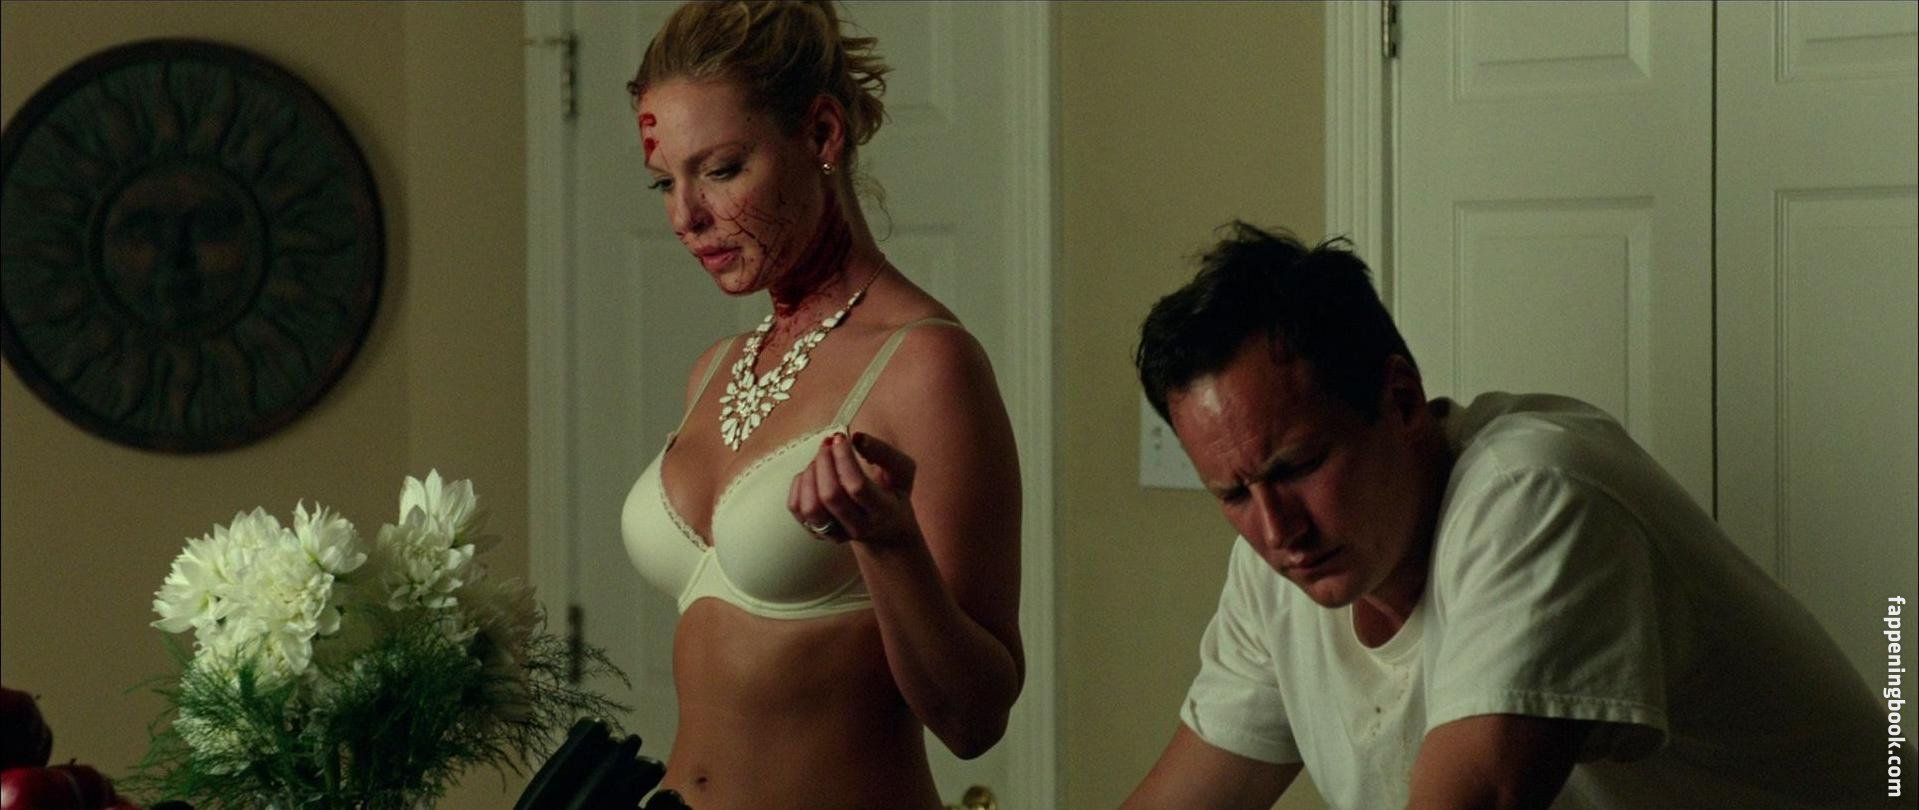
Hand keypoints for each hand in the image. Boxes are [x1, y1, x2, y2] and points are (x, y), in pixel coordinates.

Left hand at [788, 431, 919, 545]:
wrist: (886, 531)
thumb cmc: (893, 497)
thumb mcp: (902, 472)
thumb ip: (883, 452)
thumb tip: (856, 438)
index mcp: (882, 511)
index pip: (856, 486)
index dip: (844, 459)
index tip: (841, 439)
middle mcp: (857, 526)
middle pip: (830, 496)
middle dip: (824, 462)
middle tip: (828, 444)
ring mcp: (835, 533)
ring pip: (810, 507)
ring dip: (810, 475)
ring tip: (821, 461)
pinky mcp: (817, 532)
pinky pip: (796, 508)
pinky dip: (799, 484)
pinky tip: (813, 475)